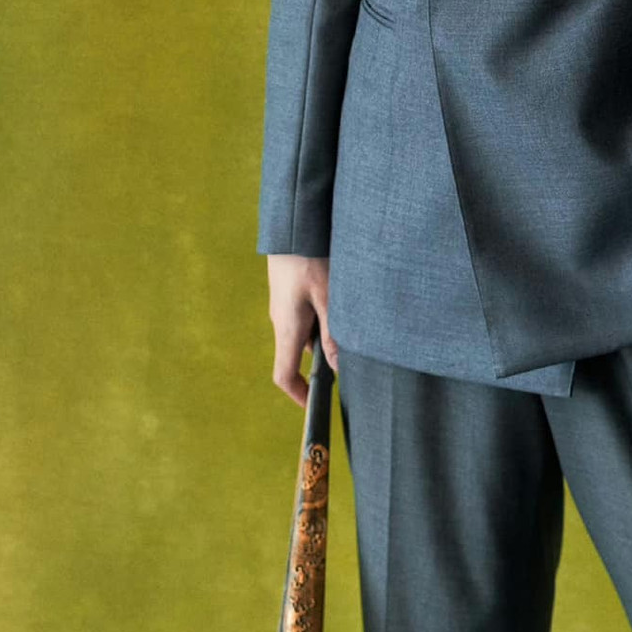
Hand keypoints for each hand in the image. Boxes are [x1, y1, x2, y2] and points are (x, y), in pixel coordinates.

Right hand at [266, 254, 338, 406]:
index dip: (298, 395)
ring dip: (324, 334)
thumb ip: (334, 333)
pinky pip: (303, 315)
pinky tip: (339, 300)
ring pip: (304, 333)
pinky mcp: (288, 292)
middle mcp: (280, 321)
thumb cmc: (309, 258)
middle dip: (321, 361)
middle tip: (350, 358)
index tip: (315, 405)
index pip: (283, 375)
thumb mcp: (328, 297)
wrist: (291, 226)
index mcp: (287, 328)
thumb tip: (339, 368)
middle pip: (297, 355)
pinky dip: (320, 317)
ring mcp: (282, 306)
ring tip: (351, 319)